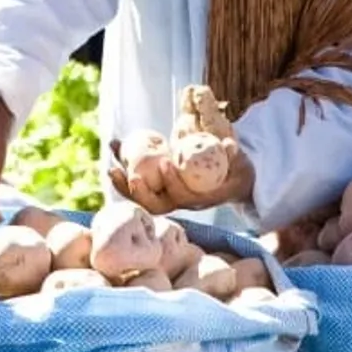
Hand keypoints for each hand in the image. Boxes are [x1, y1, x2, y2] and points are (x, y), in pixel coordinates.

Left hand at [107, 136, 253, 214]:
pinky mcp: (158, 188)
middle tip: (128, 173)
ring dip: (124, 182)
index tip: (165, 162)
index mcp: (198, 199)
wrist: (229, 180)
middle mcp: (179, 202)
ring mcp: (167, 197)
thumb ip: (234, 156)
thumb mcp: (239, 164)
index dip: (172, 181)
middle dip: (138, 192)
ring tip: (112, 160)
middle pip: (155, 205)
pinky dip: (123, 167)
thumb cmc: (235, 170)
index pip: (181, 196)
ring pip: (142, 197)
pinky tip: (115, 146)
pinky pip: (138, 183)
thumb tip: (229, 146)